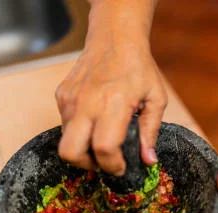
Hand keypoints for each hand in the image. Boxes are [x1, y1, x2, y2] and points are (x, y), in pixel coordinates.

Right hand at [55, 35, 166, 174]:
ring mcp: (70, 99)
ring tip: (101, 140)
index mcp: (113, 104)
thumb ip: (151, 131)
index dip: (112, 166)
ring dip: (82, 148)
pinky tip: (94, 122)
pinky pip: (64, 125)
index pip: (104, 148)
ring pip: (65, 141)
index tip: (121, 168)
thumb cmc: (138, 67)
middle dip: (87, 165)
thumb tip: (148, 161)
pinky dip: (78, 132)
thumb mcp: (156, 99)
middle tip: (103, 162)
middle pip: (71, 153)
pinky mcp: (61, 95)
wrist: (114, 38)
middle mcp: (86, 103)